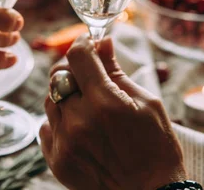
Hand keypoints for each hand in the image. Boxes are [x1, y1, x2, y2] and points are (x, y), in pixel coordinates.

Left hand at [39, 35, 185, 189]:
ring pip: (49, 100)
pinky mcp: (56, 161)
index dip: (83, 45)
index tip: (89, 45)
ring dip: (65, 96)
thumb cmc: (157, 148)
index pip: (78, 56)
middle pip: (58, 76)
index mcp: (105, 102)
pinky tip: (80, 129)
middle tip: (89, 76)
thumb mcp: (147, 103)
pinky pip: (46, 127)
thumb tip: (102, 42)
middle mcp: (79, 121)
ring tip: (88, 108)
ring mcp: (65, 143)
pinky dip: (59, 122)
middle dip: (73, 70)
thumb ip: (117, 71)